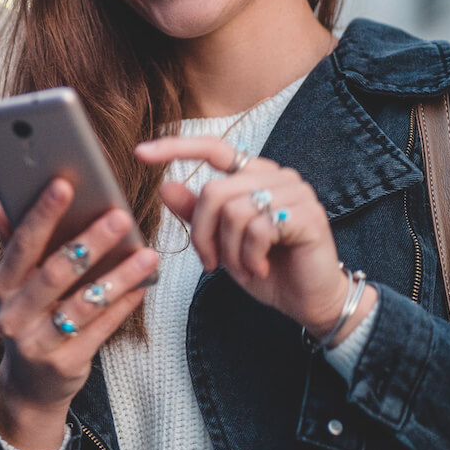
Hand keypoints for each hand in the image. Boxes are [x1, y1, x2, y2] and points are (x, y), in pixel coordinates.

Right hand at [0, 179, 158, 449]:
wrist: (29, 385)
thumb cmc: (30, 317)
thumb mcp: (16, 284)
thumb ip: (14, 243)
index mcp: (2, 285)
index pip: (22, 244)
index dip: (43, 214)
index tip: (65, 183)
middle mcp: (14, 314)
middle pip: (56, 272)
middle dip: (90, 242)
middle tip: (121, 217)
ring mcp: (37, 342)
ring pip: (83, 304)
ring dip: (118, 277)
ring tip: (148, 255)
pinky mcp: (64, 364)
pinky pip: (99, 330)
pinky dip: (122, 306)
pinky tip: (143, 286)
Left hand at [135, 136, 373, 341]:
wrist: (309, 302)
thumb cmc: (266, 269)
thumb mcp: (221, 243)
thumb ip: (196, 214)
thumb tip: (165, 185)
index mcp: (254, 174)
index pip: (213, 148)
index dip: (177, 147)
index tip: (140, 152)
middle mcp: (276, 175)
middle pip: (214, 191)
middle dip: (202, 234)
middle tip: (209, 263)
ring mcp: (295, 192)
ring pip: (233, 211)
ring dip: (228, 250)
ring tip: (243, 267)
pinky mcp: (307, 215)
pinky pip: (257, 228)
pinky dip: (249, 256)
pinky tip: (259, 268)